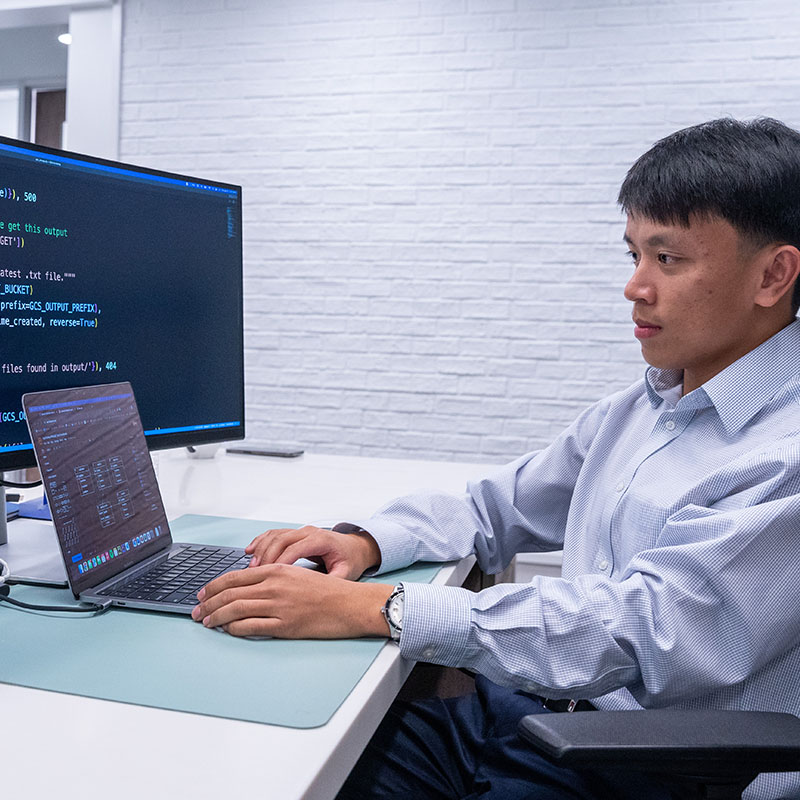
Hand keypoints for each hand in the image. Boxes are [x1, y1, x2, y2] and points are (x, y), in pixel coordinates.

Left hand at [191, 563, 393, 638]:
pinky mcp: (285, 625)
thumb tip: (247, 588)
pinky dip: (234, 628)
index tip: (203, 593)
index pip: (235, 576)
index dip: (214, 586)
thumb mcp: (297, 575)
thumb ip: (273, 578)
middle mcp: (275, 585)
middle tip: (196, 610)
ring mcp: (279, 606)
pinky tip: (227, 630)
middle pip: (230, 593)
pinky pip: (250, 627)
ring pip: (235, 609)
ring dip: (215, 616)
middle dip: (207, 603)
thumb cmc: (327, 591)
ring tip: (206, 622)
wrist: (350, 603)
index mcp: (277, 570)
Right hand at [245, 525, 380, 580]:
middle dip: (265, 556)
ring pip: (275, 535)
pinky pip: (273, 534)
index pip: (295, 549)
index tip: (268, 578)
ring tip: (250, 567)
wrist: (355, 547)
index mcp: (321, 540)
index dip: (280, 563)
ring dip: (260, 549)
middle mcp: (309, 532)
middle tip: (253, 574)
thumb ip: (331, 581)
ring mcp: (301, 531)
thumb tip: (315, 594)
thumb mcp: (346, 573)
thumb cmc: (350, 560)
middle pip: (281, 539)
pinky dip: (260, 542)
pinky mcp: (295, 534)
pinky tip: (249, 552)